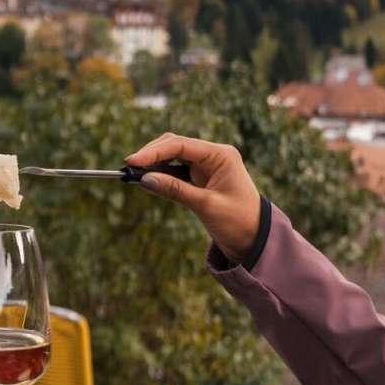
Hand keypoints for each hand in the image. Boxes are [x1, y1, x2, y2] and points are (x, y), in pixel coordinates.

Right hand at [126, 133, 264, 257]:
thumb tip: (145, 179)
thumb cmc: (238, 221)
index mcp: (221, 155)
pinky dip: (161, 174)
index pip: (181, 145)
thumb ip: (175, 190)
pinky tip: (148, 181)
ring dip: (154, 164)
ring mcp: (206, 166)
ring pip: (173, 156)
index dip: (154, 151)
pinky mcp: (200, 178)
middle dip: (152, 155)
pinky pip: (175, 170)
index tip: (133, 161)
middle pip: (175, 145)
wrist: (255, 239)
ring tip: (134, 175)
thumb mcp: (206, 206)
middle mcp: (213, 156)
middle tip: (129, 168)